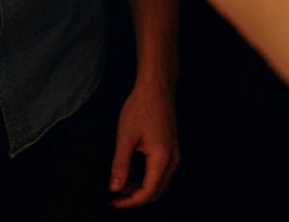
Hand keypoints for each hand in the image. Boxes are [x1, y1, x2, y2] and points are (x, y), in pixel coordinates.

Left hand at [110, 84, 179, 207]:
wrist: (156, 87)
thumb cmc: (141, 107)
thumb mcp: (125, 136)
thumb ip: (120, 164)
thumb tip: (115, 187)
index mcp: (162, 158)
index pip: (148, 192)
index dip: (130, 201)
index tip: (114, 202)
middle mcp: (172, 160)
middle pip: (156, 192)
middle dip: (136, 198)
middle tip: (116, 196)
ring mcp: (174, 154)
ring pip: (160, 183)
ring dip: (142, 189)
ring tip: (122, 186)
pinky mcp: (171, 148)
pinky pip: (162, 173)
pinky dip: (148, 179)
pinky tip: (133, 174)